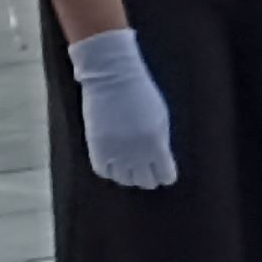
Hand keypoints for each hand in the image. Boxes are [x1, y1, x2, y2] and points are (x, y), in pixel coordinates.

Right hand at [66, 29, 180, 187]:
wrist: (112, 79)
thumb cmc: (141, 95)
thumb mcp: (160, 118)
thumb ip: (161, 142)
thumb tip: (161, 161)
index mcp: (157, 145)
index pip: (165, 175)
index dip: (165, 174)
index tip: (164, 170)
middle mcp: (136, 154)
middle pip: (145, 181)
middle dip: (149, 176)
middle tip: (147, 169)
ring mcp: (115, 154)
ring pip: (124, 180)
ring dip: (129, 175)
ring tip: (130, 165)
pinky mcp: (96, 150)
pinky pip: (104, 172)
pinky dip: (110, 170)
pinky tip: (114, 162)